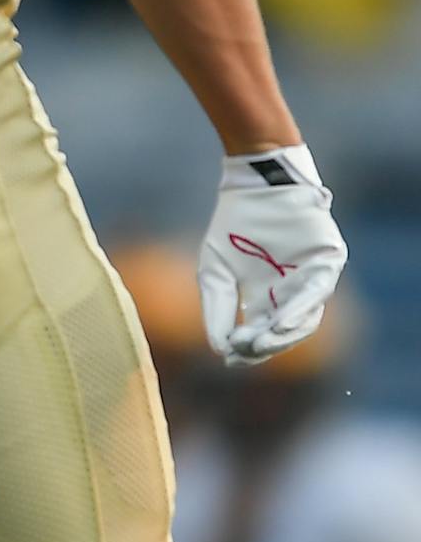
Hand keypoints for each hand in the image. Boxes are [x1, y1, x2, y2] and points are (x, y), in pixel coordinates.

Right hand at [198, 146, 346, 365]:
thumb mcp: (214, 272)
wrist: (254, 185)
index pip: (262, 334)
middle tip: (246, 350)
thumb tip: (220, 350)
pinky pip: (317, 293)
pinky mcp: (327, 264)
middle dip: (265, 345)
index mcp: (267, 299)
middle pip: (284, 331)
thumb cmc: (234, 226)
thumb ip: (217, 309)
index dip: (248, 349)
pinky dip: (299, 310)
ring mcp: (312, 280)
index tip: (230, 357)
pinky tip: (280, 321)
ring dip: (285, 334)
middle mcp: (293, 295)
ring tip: (264, 343)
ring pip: (305, 318)